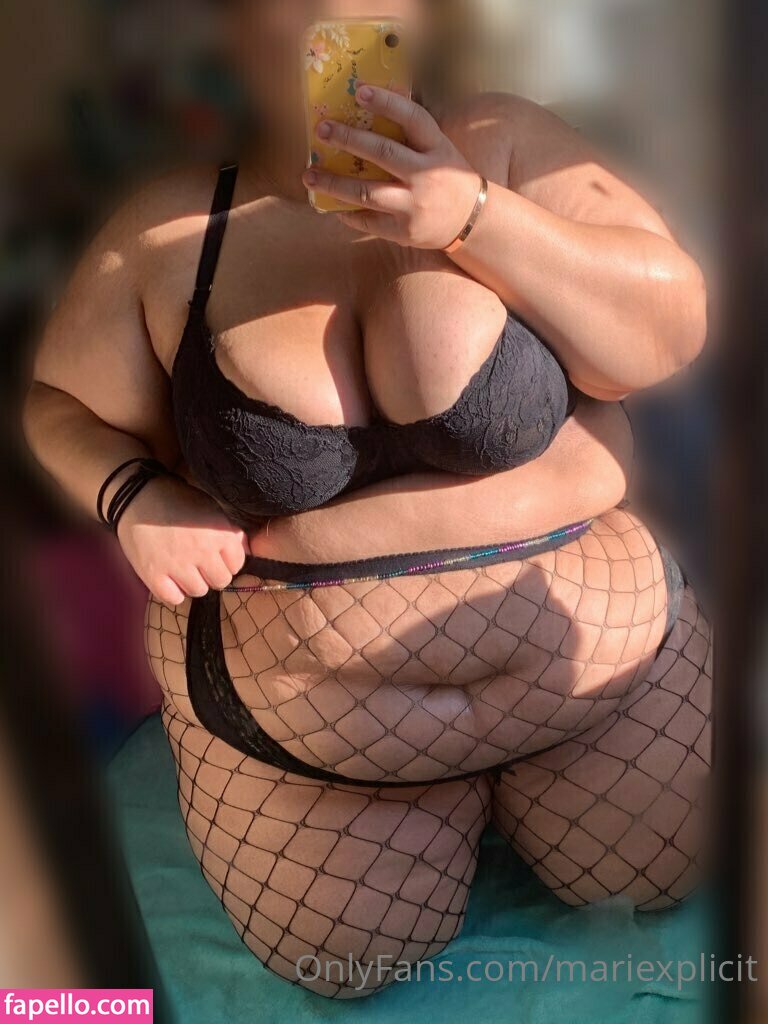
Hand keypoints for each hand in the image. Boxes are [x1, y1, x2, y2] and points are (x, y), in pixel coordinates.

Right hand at [117, 476, 248, 604]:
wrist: (137, 497)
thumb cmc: (178, 501)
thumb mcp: (212, 509)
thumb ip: (231, 532)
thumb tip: (246, 551)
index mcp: (220, 535)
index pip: (237, 565)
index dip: (227, 562)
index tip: (216, 556)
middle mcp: (202, 552)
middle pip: (220, 582)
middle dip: (212, 574)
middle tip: (199, 564)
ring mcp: (177, 565)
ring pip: (198, 591)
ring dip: (193, 583)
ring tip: (183, 568)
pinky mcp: (154, 575)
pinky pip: (174, 599)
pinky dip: (173, 592)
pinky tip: (169, 578)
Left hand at [301, 85, 482, 249]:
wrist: (472, 221)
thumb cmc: (448, 177)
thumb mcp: (440, 149)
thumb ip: (412, 134)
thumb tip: (371, 107)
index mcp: (436, 148)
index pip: (412, 118)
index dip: (386, 103)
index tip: (360, 91)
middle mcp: (425, 175)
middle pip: (382, 152)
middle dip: (348, 139)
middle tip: (321, 130)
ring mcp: (414, 205)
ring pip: (367, 192)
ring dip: (333, 184)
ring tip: (309, 176)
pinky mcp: (405, 231)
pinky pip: (369, 221)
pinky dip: (348, 214)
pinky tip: (332, 205)